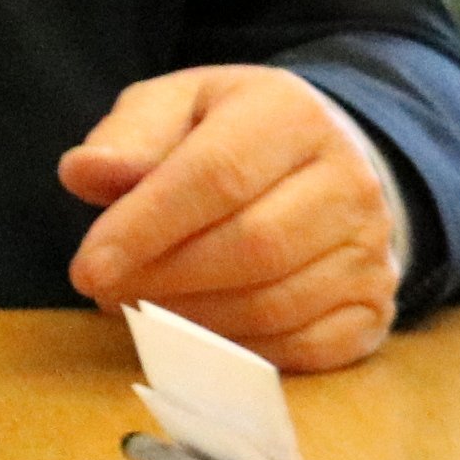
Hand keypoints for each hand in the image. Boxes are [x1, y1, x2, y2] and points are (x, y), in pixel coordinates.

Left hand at [60, 66, 398, 371]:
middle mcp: (349, 179)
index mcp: (290, 114)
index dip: (144, 229)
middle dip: (165, 280)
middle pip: (253, 245)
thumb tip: (82, 171)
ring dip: (195, 320)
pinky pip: (311, 344)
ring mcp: (373, 246)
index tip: (86, 269)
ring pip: (280, 302)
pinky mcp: (377, 302)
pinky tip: (195, 336)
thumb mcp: (171, 109)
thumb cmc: (223, 133)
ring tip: (139, 312)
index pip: (216, 176)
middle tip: (105, 294)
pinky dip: (243, 351)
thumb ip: (126, 138)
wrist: (317, 160)